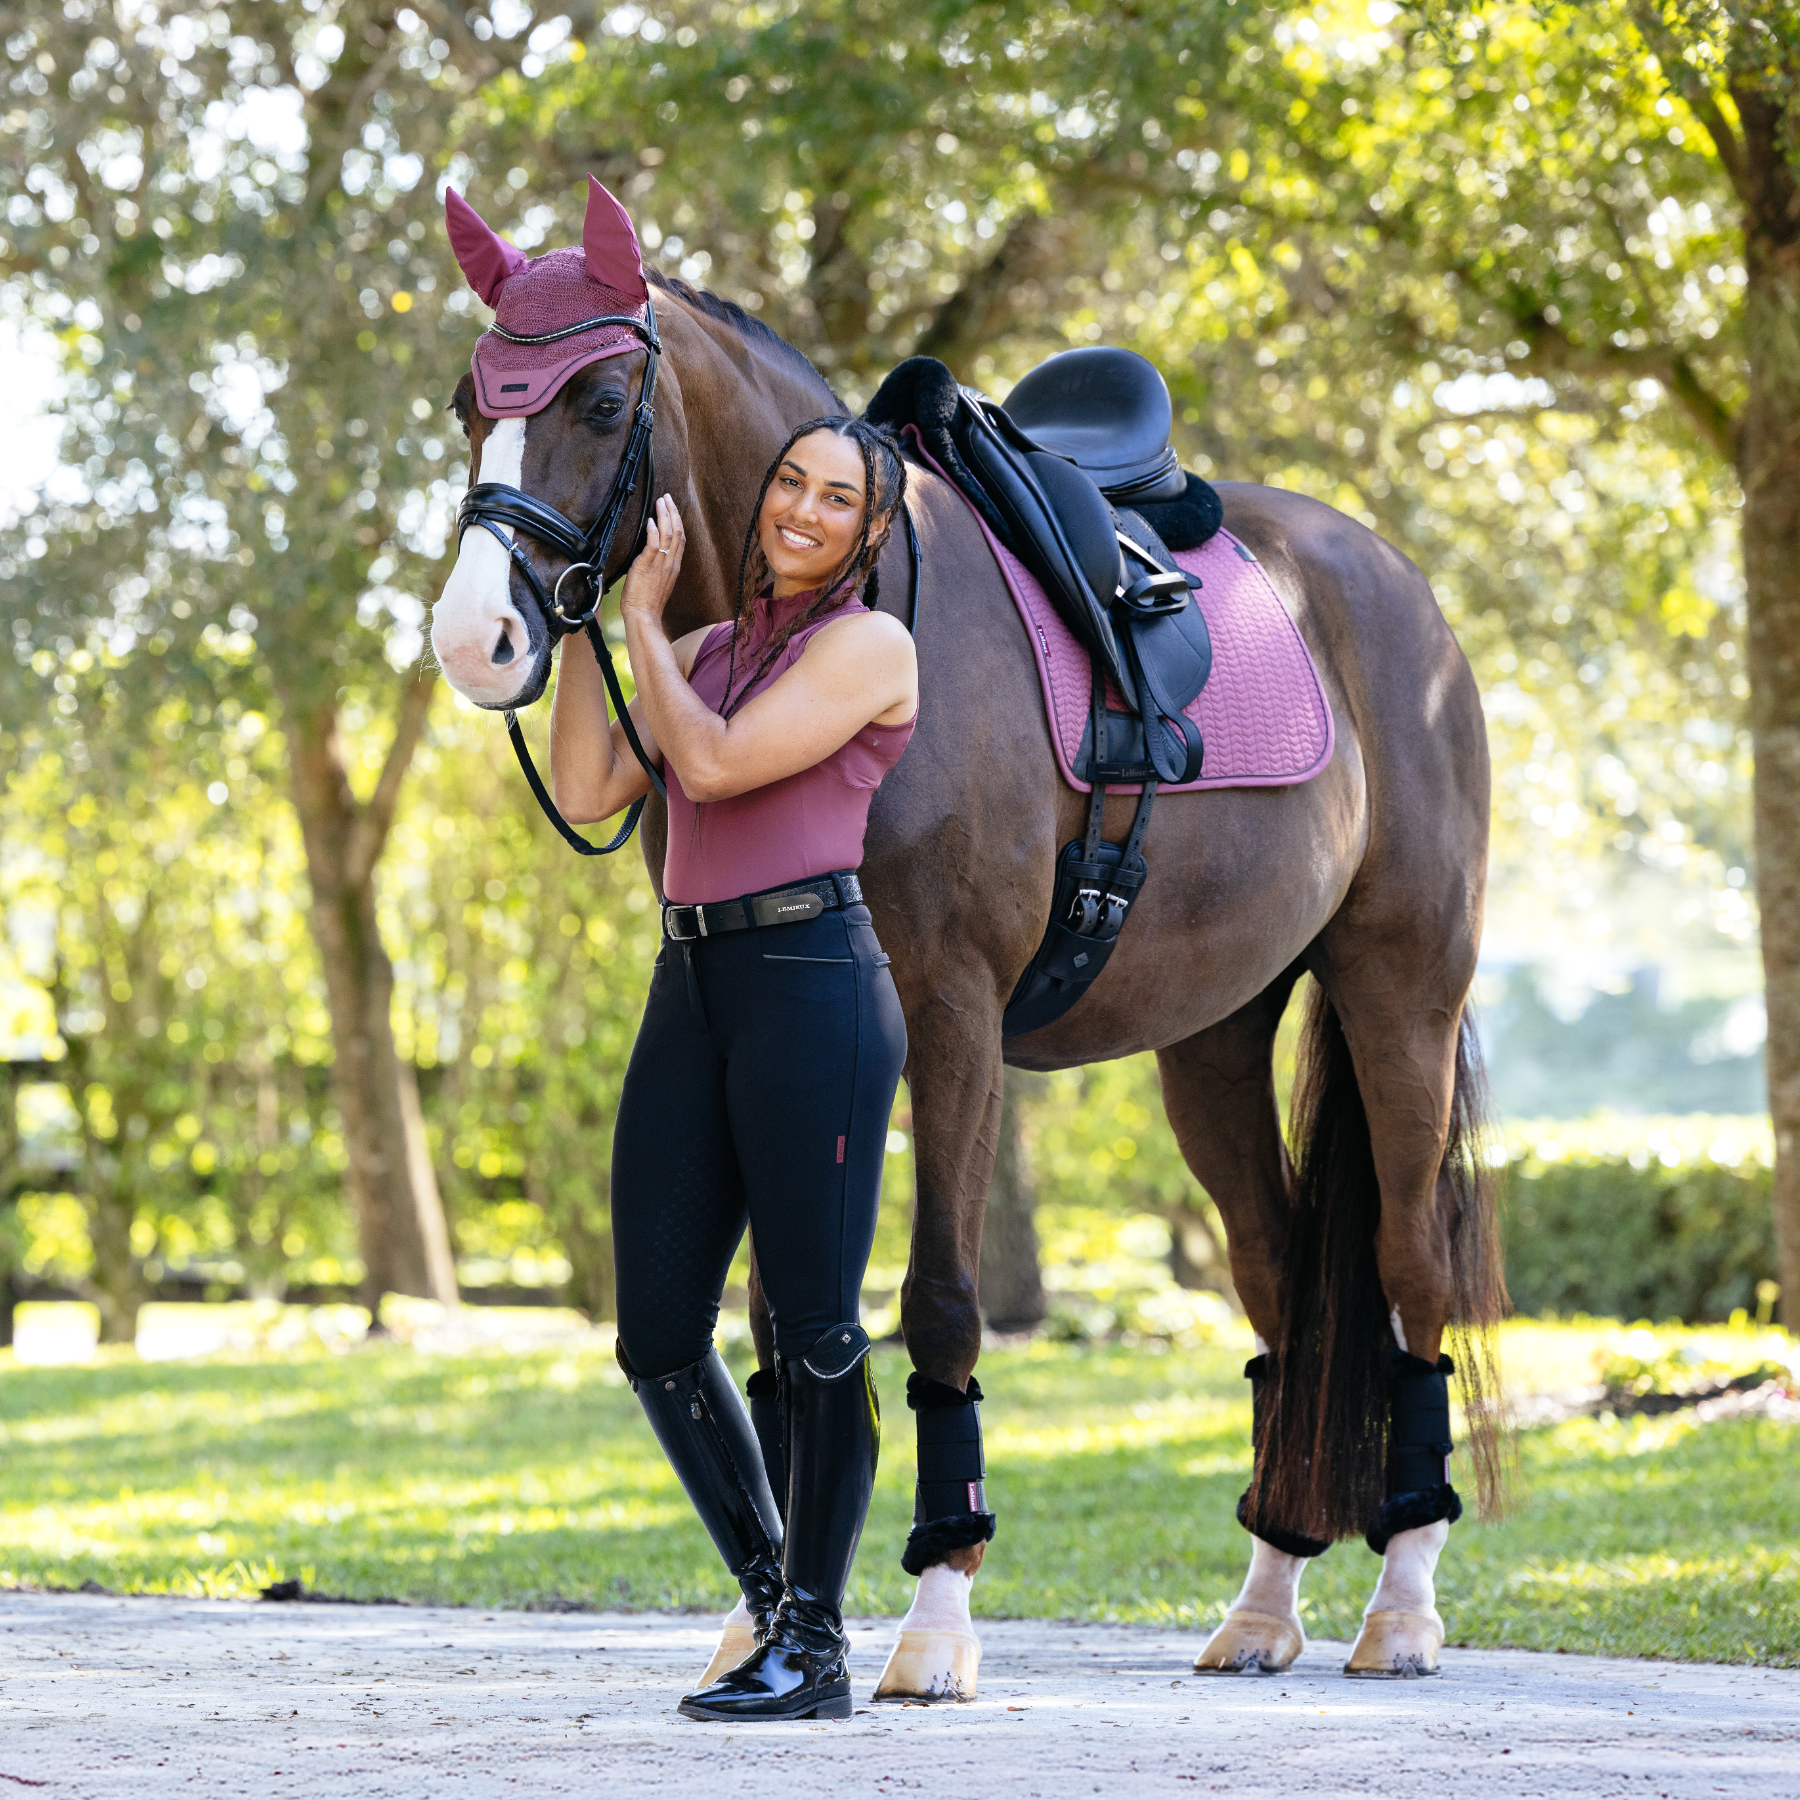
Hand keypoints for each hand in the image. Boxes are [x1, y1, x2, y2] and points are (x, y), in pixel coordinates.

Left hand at [619, 494, 685, 627]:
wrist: (644, 616)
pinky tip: (651, 520)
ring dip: (664, 516)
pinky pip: (654, 545)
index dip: (677, 521)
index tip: (671, 507)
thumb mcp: (657, 581)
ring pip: (668, 535)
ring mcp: (661, 564)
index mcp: (673, 566)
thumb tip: (650, 553)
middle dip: (672, 512)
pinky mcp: (648, 566)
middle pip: (677, 532)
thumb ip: (656, 565)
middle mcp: (670, 563)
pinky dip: (654, 531)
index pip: (680, 539)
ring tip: (660, 502)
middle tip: (667, 497)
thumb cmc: (646, 603)